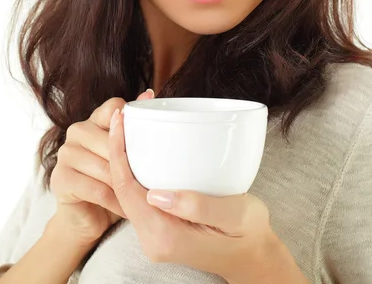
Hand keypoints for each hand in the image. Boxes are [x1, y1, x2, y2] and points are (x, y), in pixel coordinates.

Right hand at [49, 87, 154, 247]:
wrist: (86, 217)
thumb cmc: (112, 182)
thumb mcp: (126, 155)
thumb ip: (135, 127)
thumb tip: (149, 93)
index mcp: (94, 120)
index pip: (114, 108)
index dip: (131, 123)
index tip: (147, 138)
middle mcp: (77, 131)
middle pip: (113, 142)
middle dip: (133, 165)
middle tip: (151, 181)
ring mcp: (66, 153)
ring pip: (107, 168)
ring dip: (126, 187)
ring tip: (143, 198)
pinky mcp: (59, 178)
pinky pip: (97, 190)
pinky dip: (115, 203)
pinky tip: (125, 210)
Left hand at [107, 107, 292, 282]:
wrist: (253, 257)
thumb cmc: (249, 234)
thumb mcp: (235, 215)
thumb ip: (197, 206)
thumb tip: (156, 194)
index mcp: (165, 237)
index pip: (126, 189)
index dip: (118, 151)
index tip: (118, 119)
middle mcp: (152, 239)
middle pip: (121, 188)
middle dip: (118, 148)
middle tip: (123, 114)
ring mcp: (154, 236)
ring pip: (128, 191)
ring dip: (125, 158)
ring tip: (129, 125)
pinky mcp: (160, 228)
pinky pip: (139, 196)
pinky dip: (136, 170)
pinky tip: (143, 149)